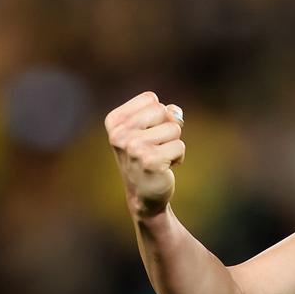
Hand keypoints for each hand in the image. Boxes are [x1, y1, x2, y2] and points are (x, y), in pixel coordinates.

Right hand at [106, 92, 185, 219]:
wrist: (144, 194)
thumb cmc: (147, 157)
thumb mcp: (150, 129)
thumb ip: (163, 113)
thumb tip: (175, 112)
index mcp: (114, 121)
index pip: (150, 99)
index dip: (158, 115)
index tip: (148, 132)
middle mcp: (119, 134)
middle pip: (163, 111)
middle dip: (168, 128)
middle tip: (156, 146)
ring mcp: (133, 148)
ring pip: (174, 128)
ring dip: (174, 144)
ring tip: (160, 157)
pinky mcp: (150, 161)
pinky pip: (180, 146)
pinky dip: (179, 157)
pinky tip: (164, 167)